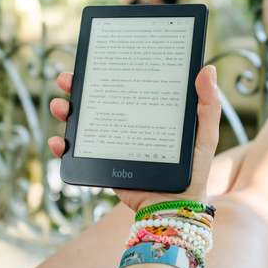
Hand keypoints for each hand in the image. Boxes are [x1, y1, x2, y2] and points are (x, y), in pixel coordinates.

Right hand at [47, 65, 220, 211]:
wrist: (173, 210)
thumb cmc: (194, 173)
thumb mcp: (205, 136)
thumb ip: (208, 106)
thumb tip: (207, 69)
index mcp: (147, 111)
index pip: (124, 84)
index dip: (106, 71)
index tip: (93, 58)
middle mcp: (126, 124)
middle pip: (96, 99)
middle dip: (76, 87)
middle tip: (66, 79)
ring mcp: (111, 144)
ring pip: (82, 123)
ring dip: (65, 111)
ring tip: (60, 106)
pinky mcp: (102, 164)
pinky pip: (77, 154)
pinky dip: (62, 146)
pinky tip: (60, 141)